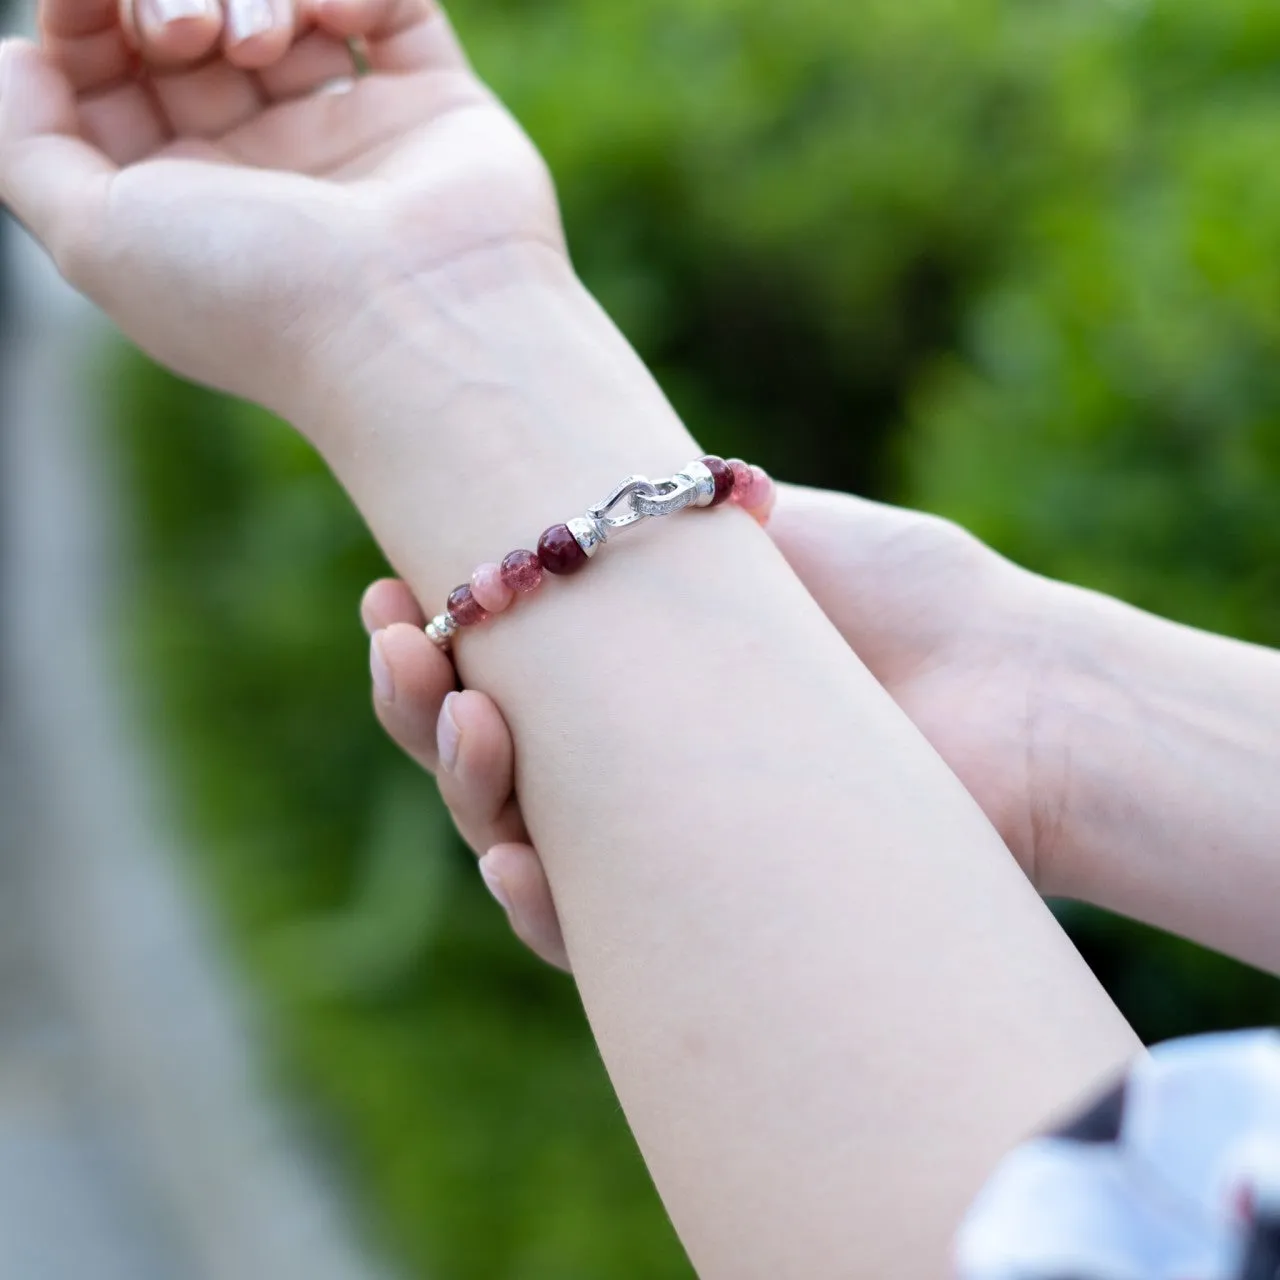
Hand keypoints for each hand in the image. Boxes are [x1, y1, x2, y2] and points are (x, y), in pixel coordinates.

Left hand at [0, 0, 562, 414]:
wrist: (413, 329)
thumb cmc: (254, 296)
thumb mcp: (91, 236)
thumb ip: (24, 143)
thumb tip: (20, 56)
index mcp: (183, 203)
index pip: (111, 73)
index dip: (83, 16)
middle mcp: (263, 168)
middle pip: (186, 27)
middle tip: (180, 34)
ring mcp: (352, 137)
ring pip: (281, 7)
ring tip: (258, 44)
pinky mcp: (435, 109)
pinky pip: (390, 6)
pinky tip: (335, 16)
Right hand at [362, 482, 1068, 971]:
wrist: (1012, 693)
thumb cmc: (903, 596)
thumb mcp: (766, 527)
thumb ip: (660, 523)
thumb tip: (563, 498)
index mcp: (628, 662)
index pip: (495, 655)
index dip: (428, 629)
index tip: (387, 587)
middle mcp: (624, 751)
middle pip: (474, 745)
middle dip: (413, 699)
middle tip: (406, 645)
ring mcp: (653, 834)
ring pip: (507, 832)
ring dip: (459, 783)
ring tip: (469, 725)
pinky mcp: (696, 914)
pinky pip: (583, 927)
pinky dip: (534, 898)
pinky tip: (511, 858)